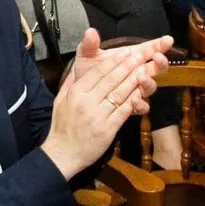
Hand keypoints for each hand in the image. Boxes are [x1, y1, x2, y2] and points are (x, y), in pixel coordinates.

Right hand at [42, 29, 163, 178]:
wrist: (63, 153)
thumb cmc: (62, 126)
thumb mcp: (60, 100)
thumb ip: (71, 82)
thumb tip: (77, 66)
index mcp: (76, 93)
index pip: (97, 72)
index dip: (113, 61)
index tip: (125, 52)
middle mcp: (87, 102)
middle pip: (110, 80)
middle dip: (127, 66)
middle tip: (140, 55)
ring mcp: (98, 116)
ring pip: (119, 94)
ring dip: (133, 81)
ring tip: (144, 70)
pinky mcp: (107, 130)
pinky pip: (123, 112)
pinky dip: (133, 101)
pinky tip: (141, 93)